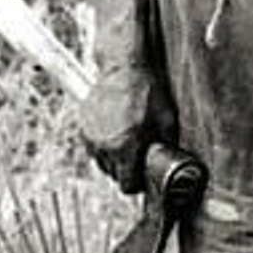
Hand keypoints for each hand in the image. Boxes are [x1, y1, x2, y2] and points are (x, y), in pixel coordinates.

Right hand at [80, 63, 176, 195]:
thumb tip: (169, 163)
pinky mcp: (83, 128)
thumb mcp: (167, 120)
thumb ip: (166, 147)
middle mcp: (105, 146)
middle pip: (114, 175)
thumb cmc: (147, 92)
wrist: (124, 68)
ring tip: (128, 142)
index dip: (138, 183)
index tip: (144, 177)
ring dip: (114, 159)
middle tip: (139, 157)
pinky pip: (94, 148)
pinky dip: (104, 146)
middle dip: (127, 170)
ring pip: (102, 163)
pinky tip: (117, 133)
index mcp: (126, 147)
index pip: (127, 185)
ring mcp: (91, 137)